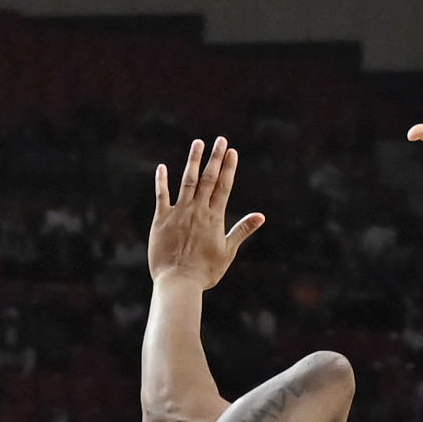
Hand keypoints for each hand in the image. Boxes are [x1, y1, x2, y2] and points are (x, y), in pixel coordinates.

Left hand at [149, 137, 264, 287]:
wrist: (179, 282)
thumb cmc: (205, 272)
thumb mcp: (228, 252)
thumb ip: (242, 230)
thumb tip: (261, 216)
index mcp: (214, 218)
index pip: (224, 187)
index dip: (228, 168)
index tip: (232, 152)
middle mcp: (197, 210)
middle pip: (208, 179)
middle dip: (215, 158)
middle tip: (220, 139)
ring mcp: (179, 213)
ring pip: (187, 181)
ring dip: (193, 161)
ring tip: (198, 143)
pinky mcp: (161, 219)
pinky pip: (162, 195)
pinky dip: (162, 181)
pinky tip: (162, 167)